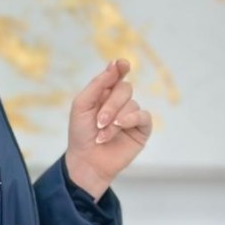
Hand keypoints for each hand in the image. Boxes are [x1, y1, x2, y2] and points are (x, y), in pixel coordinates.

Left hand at [64, 58, 151, 194]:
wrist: (86, 161)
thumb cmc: (81, 134)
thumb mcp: (82, 105)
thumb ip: (98, 84)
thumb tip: (115, 63)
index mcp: (104, 93)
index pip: (117, 74)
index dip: (121, 68)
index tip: (122, 65)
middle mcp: (119, 102)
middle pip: (125, 88)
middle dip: (111, 105)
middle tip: (99, 122)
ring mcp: (132, 115)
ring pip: (132, 104)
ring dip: (115, 120)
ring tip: (102, 134)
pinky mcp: (142, 129)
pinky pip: (143, 116)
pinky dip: (131, 120)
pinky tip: (120, 127)